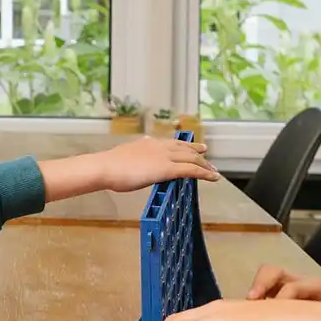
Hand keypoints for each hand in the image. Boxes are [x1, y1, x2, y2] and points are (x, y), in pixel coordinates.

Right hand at [41, 136, 217, 201]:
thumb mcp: (126, 156)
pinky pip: (192, 170)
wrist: (106, 167)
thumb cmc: (110, 166)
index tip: (194, 147)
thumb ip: (135, 157)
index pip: (173, 143)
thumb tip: (136, 161)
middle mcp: (160, 146)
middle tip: (208, 158)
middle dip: (199, 154)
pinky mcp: (168, 169)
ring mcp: (165, 157)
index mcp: (149, 143)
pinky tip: (212, 178)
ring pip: (192, 158)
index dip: (186, 145)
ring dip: (205, 165)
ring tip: (213, 171)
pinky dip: (204, 173)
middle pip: (186, 149)